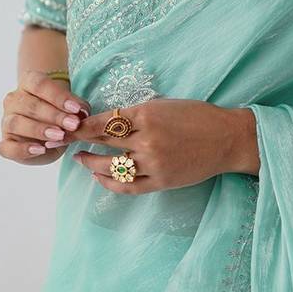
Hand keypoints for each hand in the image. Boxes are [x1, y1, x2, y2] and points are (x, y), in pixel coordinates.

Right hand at [0, 72, 92, 166]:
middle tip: (73, 125)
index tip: (76, 108)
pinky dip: (23, 149)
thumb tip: (82, 113)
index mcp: (28, 84)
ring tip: (59, 136)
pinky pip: (8, 147)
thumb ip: (76, 108)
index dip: (58, 96)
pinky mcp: (5, 143)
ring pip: (16, 123)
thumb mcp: (70, 109)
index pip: (40, 85)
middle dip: (54, 116)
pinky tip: (40, 150)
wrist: (46, 135)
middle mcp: (13, 100)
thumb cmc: (58, 115)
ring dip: (39, 130)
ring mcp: (6, 121)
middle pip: (30, 104)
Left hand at [70, 98, 255, 192]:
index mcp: (146, 115)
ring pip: (111, 167)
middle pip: (103, 143)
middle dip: (81, 142)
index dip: (82, 126)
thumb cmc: (197, 117)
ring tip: (82, 160)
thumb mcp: (164, 105)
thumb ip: (136, 113)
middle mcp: (146, 140)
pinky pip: (128, 186)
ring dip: (92, 164)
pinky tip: (100, 177)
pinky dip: (110, 183)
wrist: (226, 139)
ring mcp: (153, 163)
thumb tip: (107, 121)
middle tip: (65, 142)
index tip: (69, 127)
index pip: (103, 122)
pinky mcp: (161, 181)